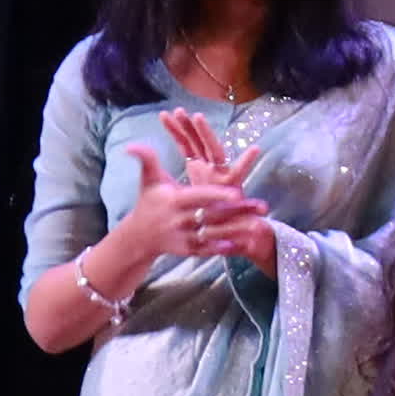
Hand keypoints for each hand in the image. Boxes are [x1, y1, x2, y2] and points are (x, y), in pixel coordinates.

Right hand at [104, 121, 270, 290]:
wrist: (138, 235)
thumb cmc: (149, 201)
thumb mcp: (149, 180)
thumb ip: (147, 160)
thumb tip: (131, 145)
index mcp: (174, 201)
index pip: (199, 196)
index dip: (216, 194)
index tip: (235, 192)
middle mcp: (180, 219)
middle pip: (213, 215)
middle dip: (238, 212)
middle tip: (263, 206)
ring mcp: (184, 236)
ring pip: (213, 234)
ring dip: (236, 231)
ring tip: (258, 226)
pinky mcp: (188, 250)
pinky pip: (207, 250)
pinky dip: (221, 249)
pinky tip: (239, 245)